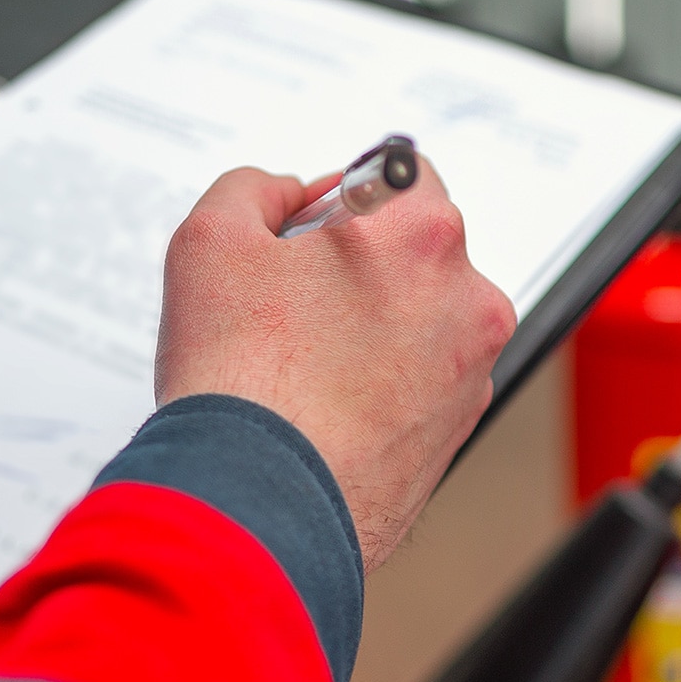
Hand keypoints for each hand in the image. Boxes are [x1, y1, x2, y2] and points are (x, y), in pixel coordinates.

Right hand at [155, 158, 515, 573]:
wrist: (259, 508)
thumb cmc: (242, 383)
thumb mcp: (210, 240)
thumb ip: (253, 188)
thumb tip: (284, 195)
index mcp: (422, 236)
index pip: (403, 173)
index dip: (347, 194)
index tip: (314, 227)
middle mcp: (467, 300)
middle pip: (416, 248)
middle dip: (362, 261)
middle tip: (294, 300)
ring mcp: (470, 370)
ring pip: (423, 316)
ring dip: (375, 322)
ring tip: (304, 362)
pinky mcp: (459, 429)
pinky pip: (424, 378)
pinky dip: (385, 380)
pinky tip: (325, 402)